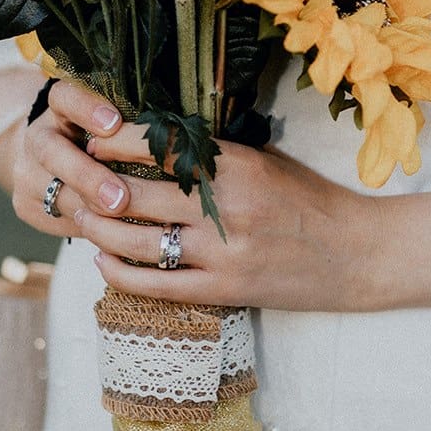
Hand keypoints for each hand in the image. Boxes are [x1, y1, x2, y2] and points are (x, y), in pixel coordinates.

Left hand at [14, 78, 384, 310]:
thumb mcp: (267, 162)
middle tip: (73, 181)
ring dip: (100, 231)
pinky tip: (103, 263)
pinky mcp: (226, 290)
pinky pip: (157, 286)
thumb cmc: (312, 202)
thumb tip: (155, 142)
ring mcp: (224, 253)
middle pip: (136, 195)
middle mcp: (227, 207)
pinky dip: (120, 274)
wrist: (358, 254)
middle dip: (95, 188)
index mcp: (237, 166)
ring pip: (138, 243)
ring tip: (82, 220)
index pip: (160, 147)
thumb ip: (216, 155)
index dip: (115, 143)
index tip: (93, 140)